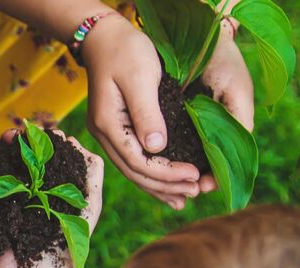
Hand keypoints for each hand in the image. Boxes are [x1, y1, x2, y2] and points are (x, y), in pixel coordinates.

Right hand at [82, 15, 252, 208]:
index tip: (194, 174)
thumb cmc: (124, 51)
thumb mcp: (140, 77)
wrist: (104, 38)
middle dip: (165, 185)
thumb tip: (157, 147)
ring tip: (183, 198)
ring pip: (133, 171)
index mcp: (108, 124)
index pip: (138, 160)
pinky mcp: (117, 130)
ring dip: (158, 186)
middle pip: (134, 172)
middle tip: (195, 191)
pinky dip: (150, 175)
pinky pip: (133, 160)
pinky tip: (166, 186)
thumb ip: (147, 113)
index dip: (167, 172)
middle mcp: (104, 134)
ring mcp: (108, 134)